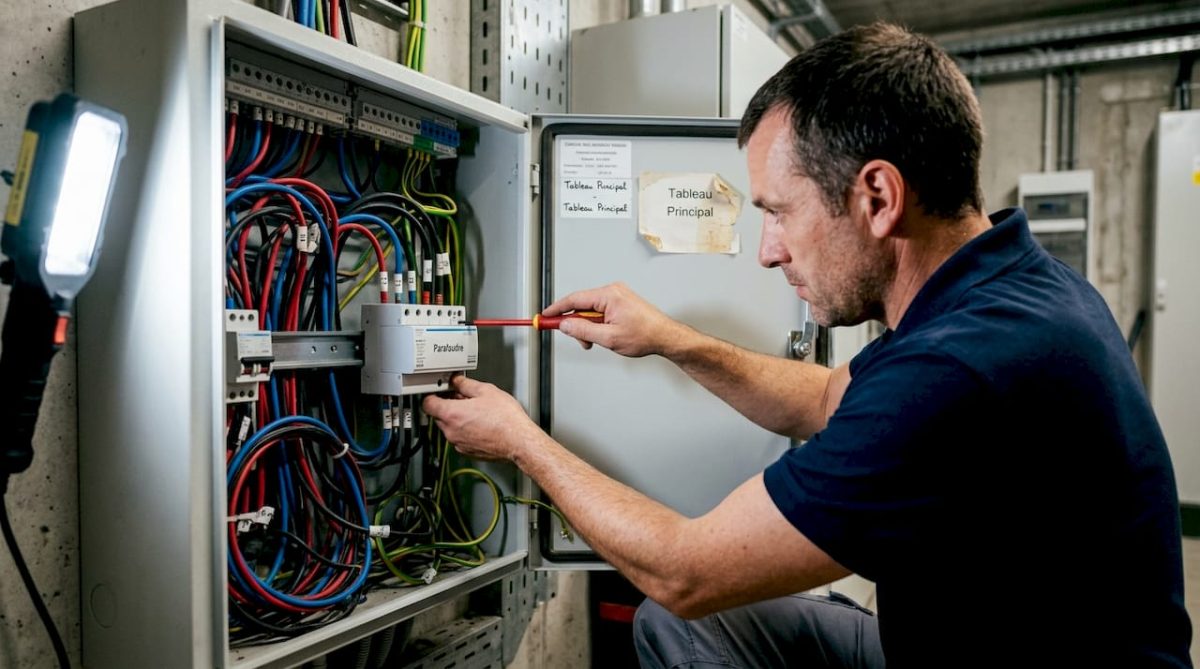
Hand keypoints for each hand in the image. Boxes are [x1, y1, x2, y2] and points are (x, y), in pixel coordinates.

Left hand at [422, 375, 542, 461]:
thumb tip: (457, 381)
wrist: (518, 441)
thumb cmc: (505, 419)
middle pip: (438, 416)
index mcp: (452, 414)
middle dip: (448, 406)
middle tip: (463, 398)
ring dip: (457, 419)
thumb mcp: (486, 391)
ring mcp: (458, 443)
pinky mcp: (467, 452)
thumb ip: (466, 384)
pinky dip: (465, 431)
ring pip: (449, 427)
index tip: (439, 391)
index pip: (427, 404)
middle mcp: (451, 431)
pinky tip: (480, 424)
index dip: (432, 395)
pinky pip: (460, 438)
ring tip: (476, 412)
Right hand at [543, 282, 683, 357]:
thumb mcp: (609, 337)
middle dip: (578, 325)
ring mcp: (617, 296)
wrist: (665, 336)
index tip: (544, 317)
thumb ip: (583, 330)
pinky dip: (598, 324)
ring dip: (589, 327)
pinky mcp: (621, 302)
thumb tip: (565, 325)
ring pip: (591, 311)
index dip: (557, 309)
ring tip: (600, 341)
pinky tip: (606, 335)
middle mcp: (612, 291)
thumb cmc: (645, 335)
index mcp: (609, 295)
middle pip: (581, 305)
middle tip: (580, 341)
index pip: (574, 299)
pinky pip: (600, 311)